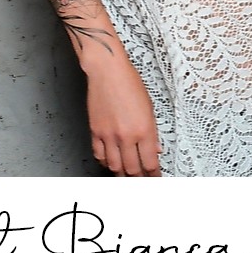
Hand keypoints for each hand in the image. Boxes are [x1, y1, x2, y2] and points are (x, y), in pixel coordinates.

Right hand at [85, 60, 161, 175]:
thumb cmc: (129, 83)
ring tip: (127, 176)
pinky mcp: (95, 131)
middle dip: (139, 178)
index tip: (155, 178)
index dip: (154, 174)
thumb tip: (156, 150)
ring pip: (114, 166)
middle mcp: (126, 135)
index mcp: (144, 129)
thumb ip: (152, 132)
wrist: (107, 71)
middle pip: (132, 169)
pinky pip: (99, 154)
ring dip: (121, 173)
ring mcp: (109, 135)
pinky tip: (110, 162)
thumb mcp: (150, 108)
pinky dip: (105, 162)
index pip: (150, 162)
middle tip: (142, 181)